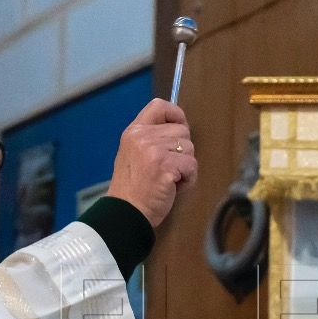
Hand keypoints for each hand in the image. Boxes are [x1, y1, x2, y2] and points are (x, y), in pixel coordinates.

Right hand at [107, 99, 196, 228]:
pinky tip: (173, 187)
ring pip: (190, 148)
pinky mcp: (166, 165)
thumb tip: (178, 132)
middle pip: (182, 130)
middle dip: (183, 150)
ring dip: (185, 167)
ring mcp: (154, 150)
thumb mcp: (133, 154)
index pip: (160, 105)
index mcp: (134, 131)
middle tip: (168, 168)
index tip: (179, 129)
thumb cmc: (133, 189)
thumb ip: (151, 140)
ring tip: (169, 180)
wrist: (126, 212)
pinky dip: (188, 180)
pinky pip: (192, 166)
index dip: (176, 115)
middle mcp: (143, 136)